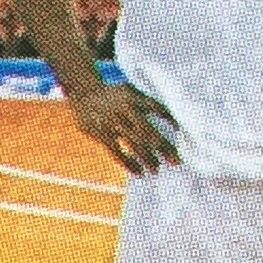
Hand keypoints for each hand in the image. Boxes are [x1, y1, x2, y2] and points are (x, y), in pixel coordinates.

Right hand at [62, 73, 179, 178]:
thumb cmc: (112, 94)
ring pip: (133, 143)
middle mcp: (124, 110)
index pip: (156, 108)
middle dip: (163, 147)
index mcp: (133, 98)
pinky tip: (138, 172)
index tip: (179, 130)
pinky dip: (128, 163)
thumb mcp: (129, 90)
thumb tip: (170, 120)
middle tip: (175, 160)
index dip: (169, 119)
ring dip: (147, 158)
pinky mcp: (101, 133)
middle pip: (148, 131)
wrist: (83, 92)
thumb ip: (146, 103)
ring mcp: (112, 122)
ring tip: (156, 169)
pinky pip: (117, 152)